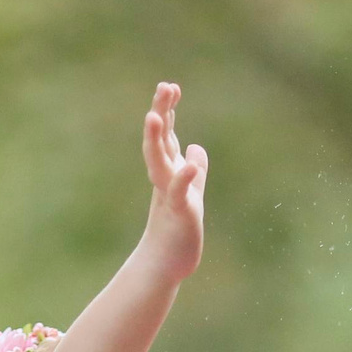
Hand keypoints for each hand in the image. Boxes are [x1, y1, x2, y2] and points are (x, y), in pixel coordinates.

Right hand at [138, 82, 207, 280]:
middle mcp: (164, 179)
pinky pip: (179, 193)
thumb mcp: (191, 194)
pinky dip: (183, 178)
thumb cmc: (176, 231)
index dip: (167, 110)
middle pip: (159, 140)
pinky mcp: (178, 213)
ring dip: (156, 139)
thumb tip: (195, 148)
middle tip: (165, 87)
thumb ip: (194, 170)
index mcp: (168, 172)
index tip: (170, 86)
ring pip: (159, 162)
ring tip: (156, 116)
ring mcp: (169, 194)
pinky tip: (188, 164)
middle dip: (161, 113)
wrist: (165, 264)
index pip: (166, 135)